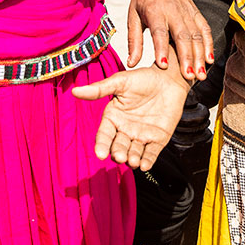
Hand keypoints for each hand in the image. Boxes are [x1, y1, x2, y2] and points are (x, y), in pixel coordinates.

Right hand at [72, 63, 189, 170]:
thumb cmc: (143, 78)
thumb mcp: (120, 82)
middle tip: (119, 156)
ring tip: (132, 161)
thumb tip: (74, 91)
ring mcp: (141, 136)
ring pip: (134, 153)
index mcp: (113, 118)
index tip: (100, 154)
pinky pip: (151, 153)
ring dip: (132, 159)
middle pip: (118, 147)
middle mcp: (125, 130)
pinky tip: (144, 165)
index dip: (101, 145)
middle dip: (118, 153)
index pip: (104, 135)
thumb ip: (100, 89)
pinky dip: (147, 161)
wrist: (169, 78)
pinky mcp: (158, 139)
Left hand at [128, 0, 213, 81]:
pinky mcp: (196, 11)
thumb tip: (131, 64)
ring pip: (196, 34)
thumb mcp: (132, 17)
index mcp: (155, 11)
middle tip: (189, 76)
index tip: (163, 66)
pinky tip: (210, 59)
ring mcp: (187, 11)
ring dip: (200, 55)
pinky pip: (205, 29)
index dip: (161, 49)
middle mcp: (174, 11)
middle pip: (182, 36)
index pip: (159, 32)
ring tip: (201, 73)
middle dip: (187, 57)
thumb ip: (134, 41)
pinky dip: (209, 44)